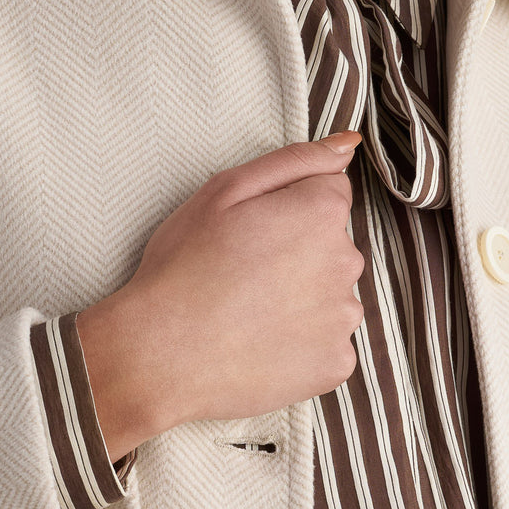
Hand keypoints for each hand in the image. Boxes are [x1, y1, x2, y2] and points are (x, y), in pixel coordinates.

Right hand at [77, 130, 365, 452]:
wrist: (160, 357)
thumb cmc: (183, 269)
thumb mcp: (224, 192)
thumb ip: (295, 162)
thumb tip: (348, 144)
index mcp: (321, 212)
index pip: (329, 194)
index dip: (287, 210)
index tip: (252, 234)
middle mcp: (346, 261)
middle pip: (333, 248)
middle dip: (299, 255)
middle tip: (242, 276)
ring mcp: (343, 317)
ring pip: (331, 298)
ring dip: (302, 303)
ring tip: (248, 315)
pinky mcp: (336, 364)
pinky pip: (327, 345)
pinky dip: (302, 347)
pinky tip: (260, 346)